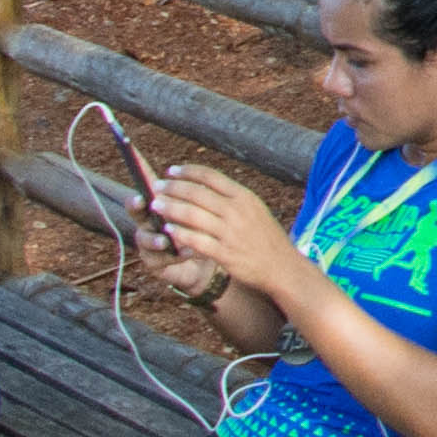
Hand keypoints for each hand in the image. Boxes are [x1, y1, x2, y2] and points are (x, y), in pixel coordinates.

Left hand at [145, 161, 299, 303]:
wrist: (281, 266)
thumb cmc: (266, 237)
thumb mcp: (255, 209)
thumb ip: (231, 198)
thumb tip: (204, 185)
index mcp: (244, 197)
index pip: (211, 177)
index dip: (188, 172)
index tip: (171, 171)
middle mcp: (237, 212)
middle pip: (198, 194)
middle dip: (173, 188)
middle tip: (156, 186)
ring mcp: (231, 233)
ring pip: (193, 215)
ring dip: (170, 208)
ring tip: (155, 205)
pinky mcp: (225, 253)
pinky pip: (196, 240)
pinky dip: (179, 233)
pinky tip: (166, 230)